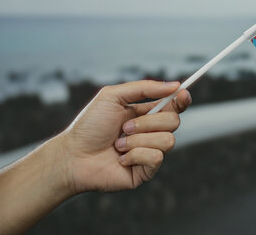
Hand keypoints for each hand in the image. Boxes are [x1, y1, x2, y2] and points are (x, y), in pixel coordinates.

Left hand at [58, 80, 191, 192]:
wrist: (73, 156)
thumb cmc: (89, 126)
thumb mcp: (113, 96)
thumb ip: (144, 88)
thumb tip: (174, 85)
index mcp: (146, 114)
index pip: (174, 106)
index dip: (181, 99)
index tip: (182, 93)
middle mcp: (151, 133)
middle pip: (174, 121)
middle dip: (148, 122)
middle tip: (125, 127)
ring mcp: (150, 152)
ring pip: (168, 140)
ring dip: (138, 140)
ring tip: (118, 144)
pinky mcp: (147, 171)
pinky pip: (157, 157)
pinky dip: (136, 155)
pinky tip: (121, 158)